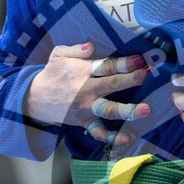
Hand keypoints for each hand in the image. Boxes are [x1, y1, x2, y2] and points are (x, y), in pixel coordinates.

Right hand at [25, 42, 149, 142]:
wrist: (35, 99)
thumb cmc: (52, 74)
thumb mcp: (58, 55)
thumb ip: (75, 49)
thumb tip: (91, 45)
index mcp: (83, 71)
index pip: (107, 66)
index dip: (125, 63)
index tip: (141, 60)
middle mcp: (86, 90)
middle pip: (112, 84)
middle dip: (132, 80)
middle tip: (148, 76)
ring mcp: (86, 108)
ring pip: (109, 110)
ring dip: (128, 110)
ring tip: (145, 110)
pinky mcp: (84, 121)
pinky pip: (98, 131)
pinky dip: (111, 137)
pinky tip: (125, 139)